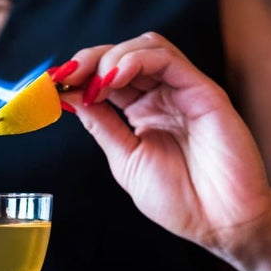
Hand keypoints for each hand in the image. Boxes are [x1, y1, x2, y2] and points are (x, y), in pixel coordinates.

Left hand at [59, 32, 270, 253]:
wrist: (220, 223)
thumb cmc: (180, 199)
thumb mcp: (126, 160)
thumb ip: (102, 126)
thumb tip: (69, 97)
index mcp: (142, 112)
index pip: (107, 76)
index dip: (78, 75)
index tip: (51, 85)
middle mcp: (162, 96)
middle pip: (123, 54)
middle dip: (88, 60)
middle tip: (65, 77)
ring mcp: (183, 91)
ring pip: (146, 47)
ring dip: (111, 57)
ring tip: (95, 82)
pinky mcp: (203, 92)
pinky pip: (168, 60)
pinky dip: (137, 60)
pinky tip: (115, 77)